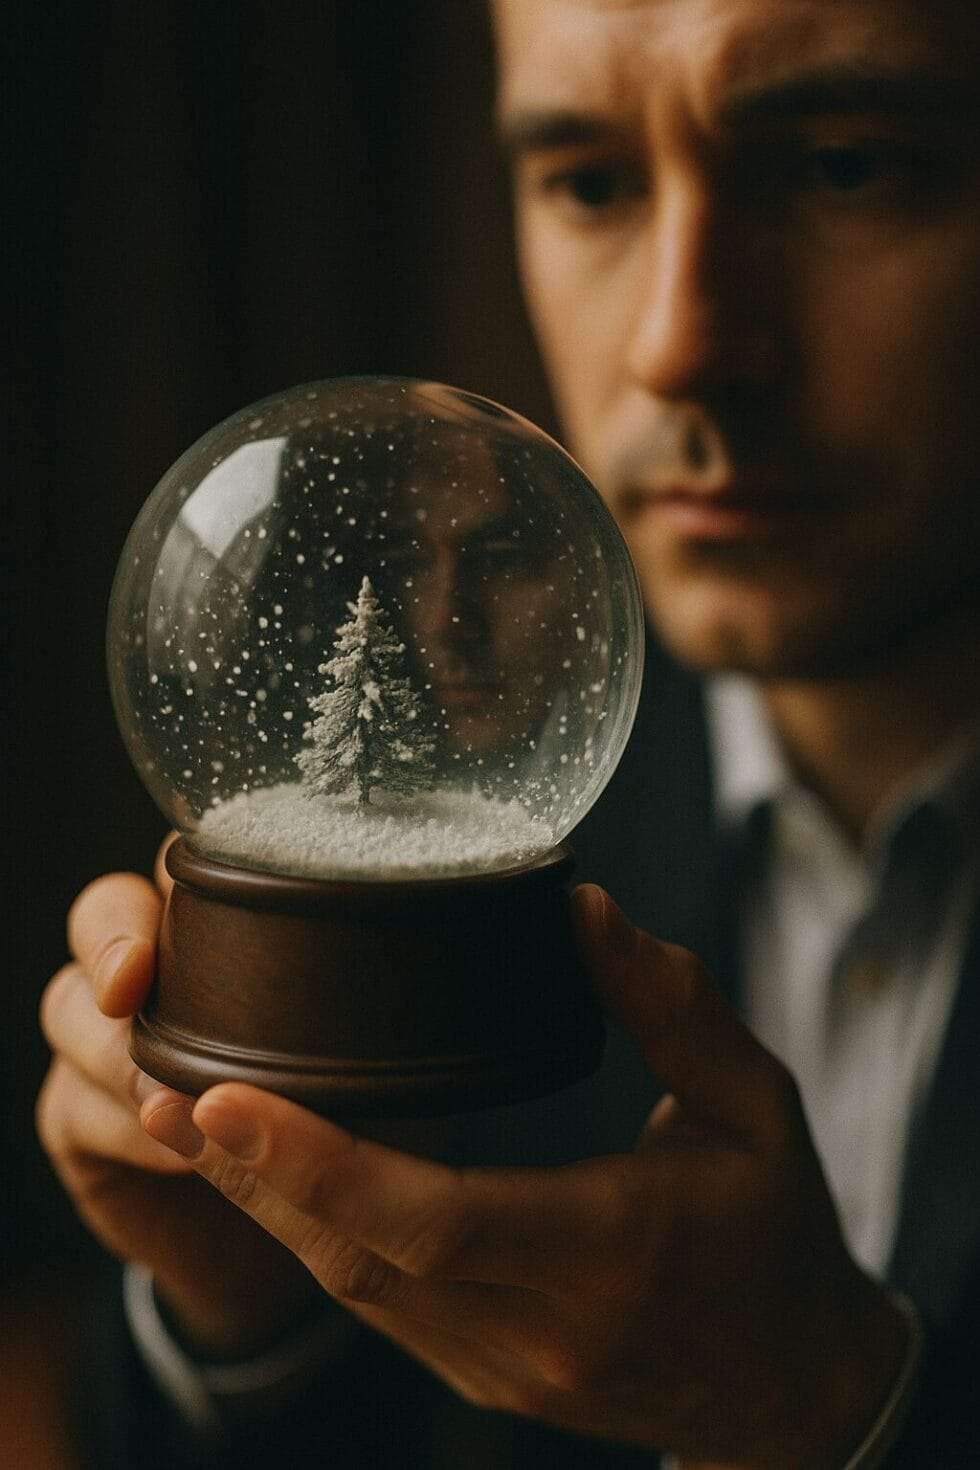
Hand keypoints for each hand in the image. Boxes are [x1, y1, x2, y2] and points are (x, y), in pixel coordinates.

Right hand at [36, 840, 322, 1357]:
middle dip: (114, 941)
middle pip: (105, 912)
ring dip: (116, 1051)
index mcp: (226, 933)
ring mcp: (105, 1040)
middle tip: (130, 985)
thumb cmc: (341, 1137)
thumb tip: (397, 990)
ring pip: (70, 1005)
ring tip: (170, 1097)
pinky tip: (179, 1156)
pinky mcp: (79, 1117)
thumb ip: (357, 1024)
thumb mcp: (362, 1070)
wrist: (277, 1252)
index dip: (179, 870)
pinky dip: (123, 1129)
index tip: (188, 895)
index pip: (188, 864)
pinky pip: (70, 1103)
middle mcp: (157, 970)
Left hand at [140, 885, 909, 1466]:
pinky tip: (266, 1178)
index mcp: (607, 1249)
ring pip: (348, 1290)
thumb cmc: (775, 1233)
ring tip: (183, 1119)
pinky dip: (311, 1236)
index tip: (224, 1097)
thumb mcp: (756, 1106)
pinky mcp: (482, 1377)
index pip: (432, 1219)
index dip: (318, 1162)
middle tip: (164, 1085)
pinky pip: (374, 1307)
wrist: (792, 1388)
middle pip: (356, 1257)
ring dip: (261, 1207)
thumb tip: (586, 910)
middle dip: (250, 1175)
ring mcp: (500, 1369)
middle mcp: (537, 1327)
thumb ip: (672, 1006)